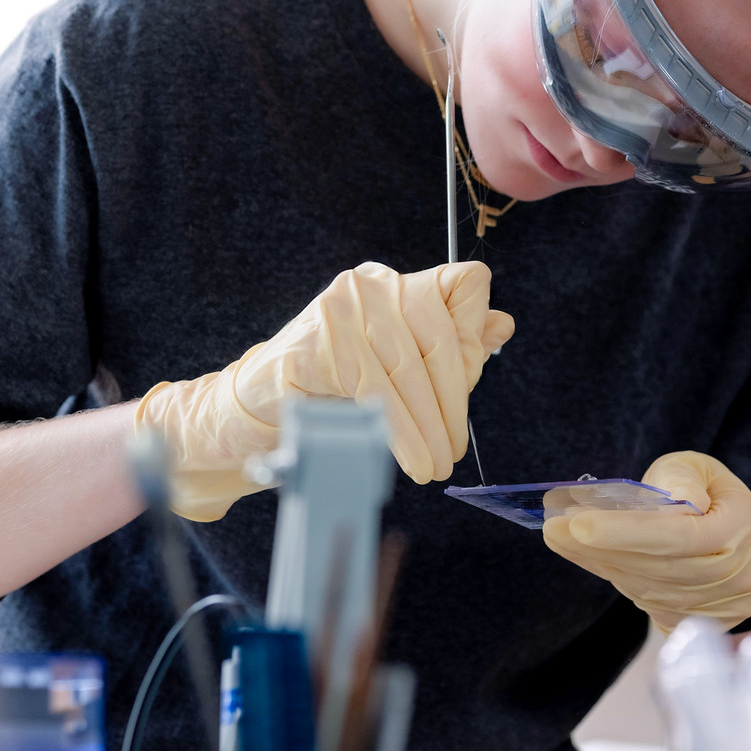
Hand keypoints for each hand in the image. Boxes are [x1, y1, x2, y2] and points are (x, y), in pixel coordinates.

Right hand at [135, 261, 513, 519]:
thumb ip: (449, 348)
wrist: (248, 415)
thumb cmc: (328, 394)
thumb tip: (502, 325)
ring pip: (406, 368)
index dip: (473, 335)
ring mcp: (338, 311)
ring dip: (427, 427)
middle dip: (453, 402)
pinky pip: (373, 390)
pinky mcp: (313, 345)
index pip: (462, 285)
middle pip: (438, 335)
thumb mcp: (397, 369)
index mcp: (396, 285)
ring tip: (432, 465)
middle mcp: (370, 286)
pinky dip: (398, 431)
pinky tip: (408, 456)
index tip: (467, 389)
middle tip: (450, 452)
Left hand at [543, 451, 750, 632]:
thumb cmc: (716, 499)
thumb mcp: (705, 471)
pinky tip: (586, 554)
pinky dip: (613, 575)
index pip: (680, 537)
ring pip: (646, 588)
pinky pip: (643, 601)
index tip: (579, 524)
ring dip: (599, 562)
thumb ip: (684, 477)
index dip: (628, 532)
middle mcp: (733, 577)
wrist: (744, 549)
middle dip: (600, 547)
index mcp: (741, 531)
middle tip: (555, 527)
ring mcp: (714, 607)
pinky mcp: (692, 621)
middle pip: (657, 567)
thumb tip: (673, 499)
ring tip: (561, 537)